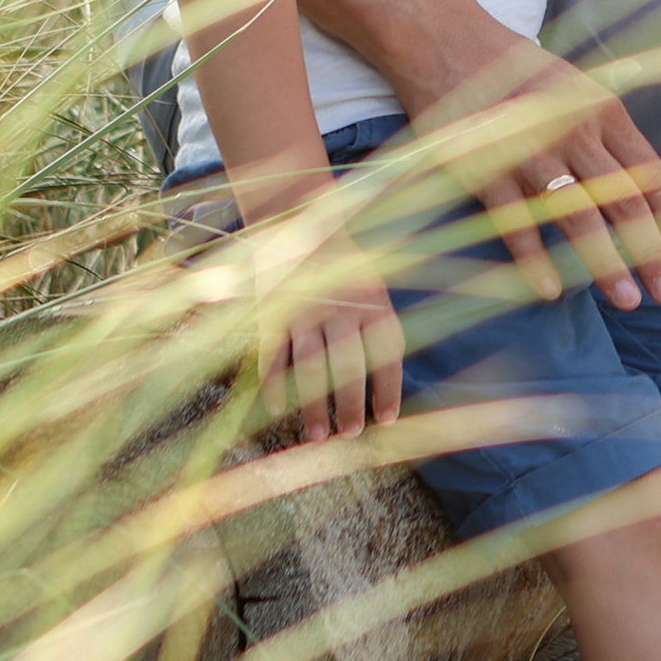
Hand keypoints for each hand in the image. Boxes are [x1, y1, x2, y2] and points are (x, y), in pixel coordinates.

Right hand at [251, 223, 403, 441]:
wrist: (304, 224)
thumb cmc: (346, 269)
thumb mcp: (373, 288)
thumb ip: (377, 326)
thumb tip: (388, 380)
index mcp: (373, 302)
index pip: (385, 353)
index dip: (387, 388)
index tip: (386, 420)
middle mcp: (340, 308)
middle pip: (346, 365)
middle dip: (349, 403)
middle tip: (350, 435)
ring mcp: (303, 311)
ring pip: (308, 367)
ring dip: (312, 404)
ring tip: (318, 436)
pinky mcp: (272, 312)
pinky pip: (273, 354)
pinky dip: (274, 384)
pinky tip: (279, 410)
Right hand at [406, 36, 660, 312]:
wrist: (448, 43)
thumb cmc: (521, 74)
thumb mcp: (579, 90)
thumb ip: (608, 135)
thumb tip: (643, 187)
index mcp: (604, 112)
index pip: (651, 175)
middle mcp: (574, 133)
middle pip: (624, 201)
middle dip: (651, 251)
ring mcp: (530, 152)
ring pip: (579, 217)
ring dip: (606, 262)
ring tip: (627, 299)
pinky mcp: (485, 169)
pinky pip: (516, 223)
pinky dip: (535, 259)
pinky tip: (552, 291)